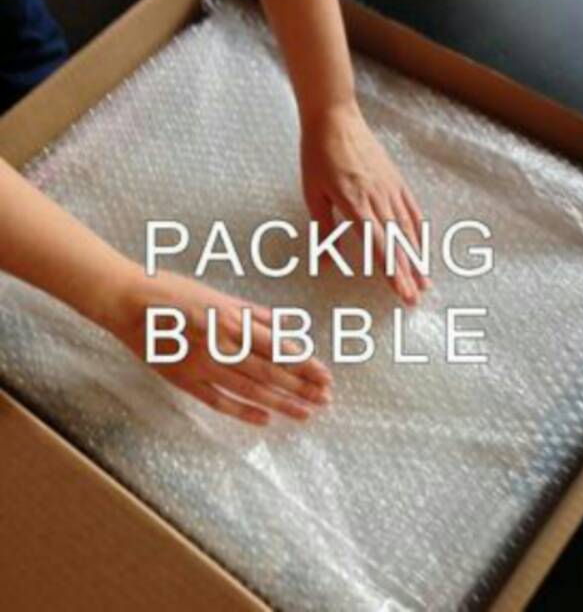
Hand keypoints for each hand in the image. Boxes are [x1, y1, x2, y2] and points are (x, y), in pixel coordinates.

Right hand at [104, 268, 332, 425]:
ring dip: (280, 402)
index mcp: (232, 320)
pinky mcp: (184, 380)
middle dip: (301, 387)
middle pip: (269, 372)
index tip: (326, 376)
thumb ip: (253, 312)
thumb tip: (286, 324)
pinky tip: (265, 419)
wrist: (127, 302)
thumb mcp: (219, 294)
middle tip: (326, 400)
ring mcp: (202, 366)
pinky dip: (243, 411)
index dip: (305, 364)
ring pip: (250, 389)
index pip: (278, 348)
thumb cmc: (174, 291)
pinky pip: (217, 400)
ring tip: (306, 413)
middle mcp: (221, 345)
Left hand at [301, 102, 426, 304]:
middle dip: (407, 274)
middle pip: (397, 243)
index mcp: (355, 204)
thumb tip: (325, 263)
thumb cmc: (318, 155)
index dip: (391, 271)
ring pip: (408, 230)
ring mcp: (391, 189)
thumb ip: (324, 230)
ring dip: (417, 258)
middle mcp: (378, 199)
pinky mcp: (396, 180)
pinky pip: (412, 210)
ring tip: (425, 282)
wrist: (336, 118)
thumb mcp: (313, 194)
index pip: (377, 246)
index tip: (400, 292)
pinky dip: (418, 231)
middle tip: (415, 299)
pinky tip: (422, 247)